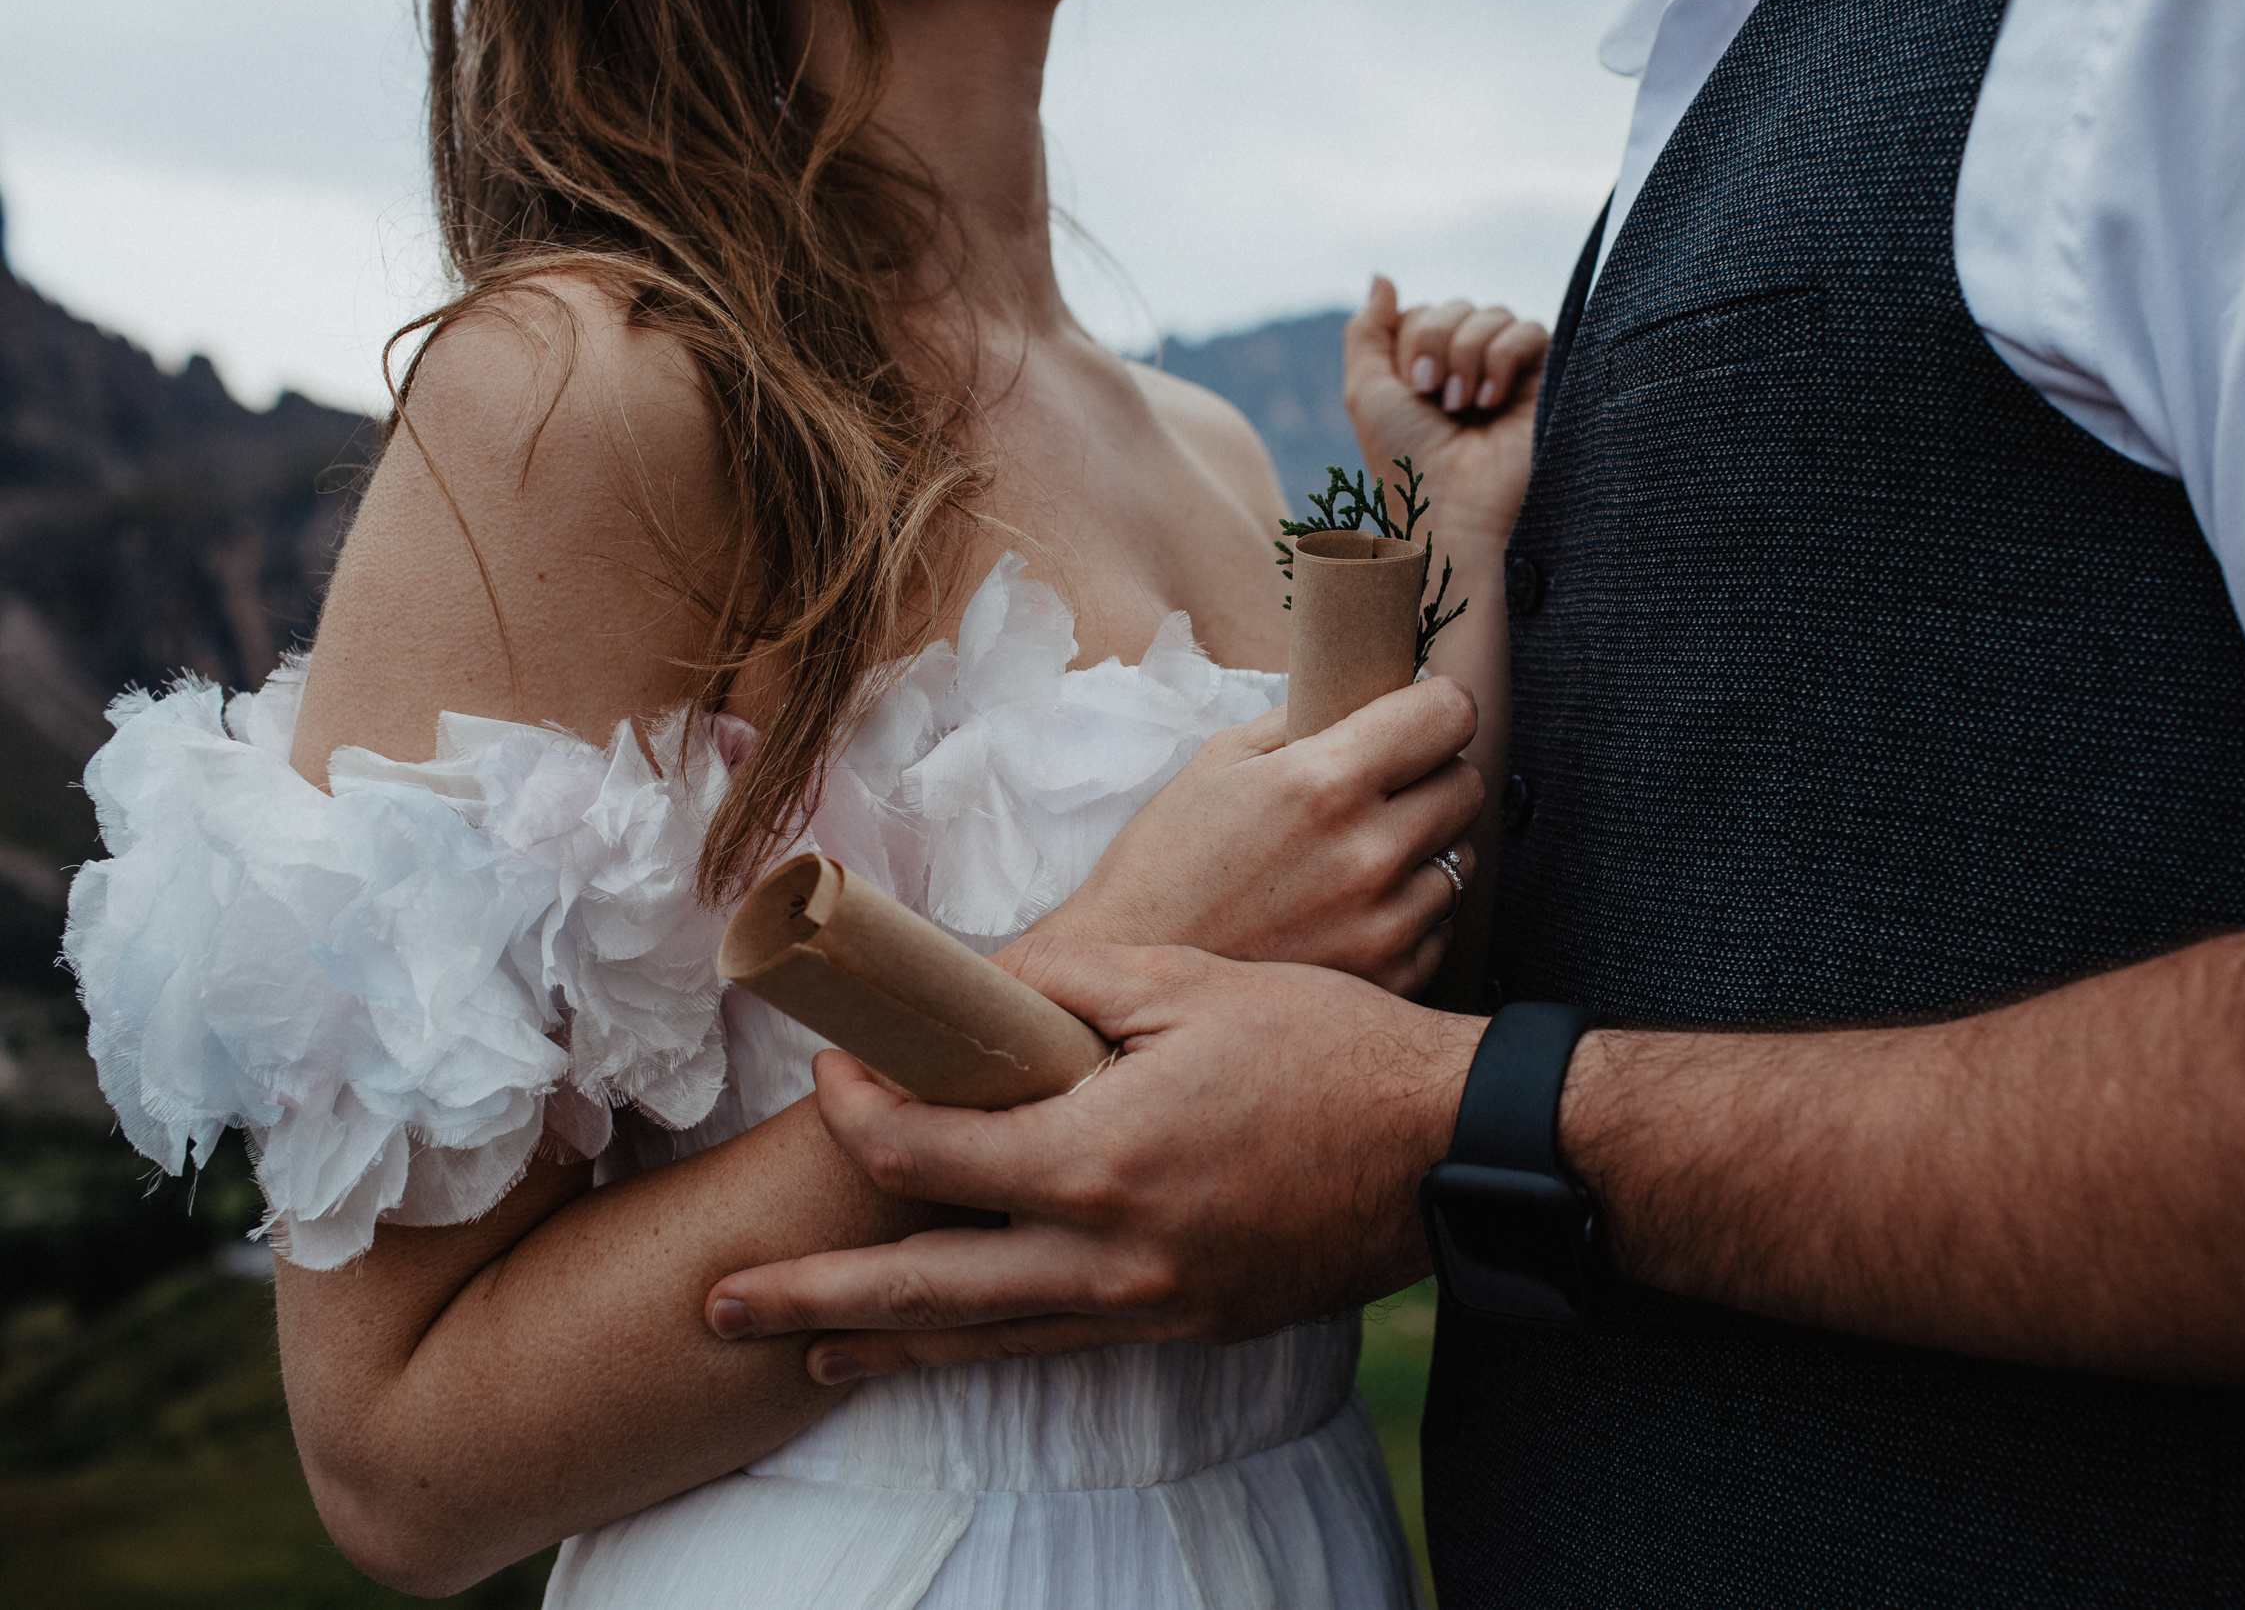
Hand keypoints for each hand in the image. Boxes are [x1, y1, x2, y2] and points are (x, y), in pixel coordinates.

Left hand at [703, 938, 1478, 1378]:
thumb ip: (1067, 989)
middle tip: (712, 1304)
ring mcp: (1147, 1302)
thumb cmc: (1327, 1046)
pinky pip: (1057, 1343)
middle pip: (923, 1283)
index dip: (860, 1114)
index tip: (829, 1078)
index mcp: (1098, 1154)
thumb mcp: (1192, 983)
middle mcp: (1108, 1251)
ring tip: (795, 1346)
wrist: (1447, 1149)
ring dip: (880, 1338)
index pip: (929, 1149)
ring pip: (983, 1333)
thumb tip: (974, 986)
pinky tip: (937, 1347)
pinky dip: (981, 1347)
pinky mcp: (1185, 1325)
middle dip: (811, 1292)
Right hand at [1011, 677, 1482, 996]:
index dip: (1437, 707)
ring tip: (1358, 857)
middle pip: (1466, 784)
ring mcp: (1384, 922)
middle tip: (1384, 787)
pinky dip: (1411, 909)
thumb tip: (1368, 692)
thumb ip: (1303, 720)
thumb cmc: (1164, 865)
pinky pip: (1442, 921)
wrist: (1129, 973)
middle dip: (1432, 774)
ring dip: (1425, 847)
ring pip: (1461, 856)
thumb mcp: (1218, 764)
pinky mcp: (1392, 976)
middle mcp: (1367, 851)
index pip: (1449, 715)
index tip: (1423, 713)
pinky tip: (1352, 909)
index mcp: (1323, 782)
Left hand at [1342, 276, 1548, 547]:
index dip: (1413, 340)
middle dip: (1437, 343)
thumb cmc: (1405, 460)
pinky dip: (1502, 358)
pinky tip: (1491, 402)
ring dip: (1468, 354)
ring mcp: (1509, 377)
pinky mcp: (1545, 385)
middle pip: (1456, 307)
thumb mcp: (1366, 392)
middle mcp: (1470, 371)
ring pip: (1493, 314)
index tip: (1412, 388)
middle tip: (1432, 395)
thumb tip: (1382, 277)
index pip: (1424, 313)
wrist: (1451, 509)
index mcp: (1429, 371)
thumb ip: (1367, 330)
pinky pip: (1530, 331)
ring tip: (1462, 405)